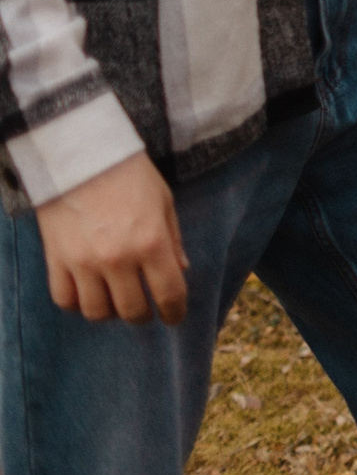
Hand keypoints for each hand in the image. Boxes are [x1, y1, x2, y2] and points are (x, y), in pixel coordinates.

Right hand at [34, 152, 188, 324]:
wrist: (81, 156)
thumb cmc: (130, 175)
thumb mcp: (164, 202)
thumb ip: (173, 240)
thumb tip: (181, 271)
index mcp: (151, 242)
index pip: (168, 293)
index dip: (174, 312)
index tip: (174, 318)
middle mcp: (118, 258)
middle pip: (132, 310)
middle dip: (144, 315)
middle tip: (146, 310)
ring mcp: (84, 262)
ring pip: (97, 312)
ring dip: (110, 313)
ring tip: (116, 302)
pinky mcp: (56, 259)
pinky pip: (65, 299)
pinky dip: (78, 304)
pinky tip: (88, 295)